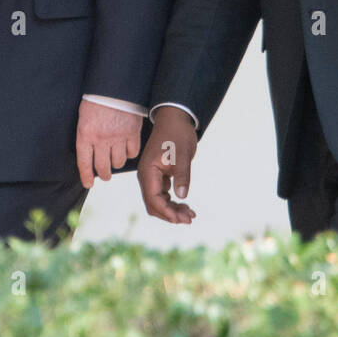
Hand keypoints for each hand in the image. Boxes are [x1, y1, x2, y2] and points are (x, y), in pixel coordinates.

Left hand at [75, 99, 141, 187]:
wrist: (114, 85)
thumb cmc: (96, 100)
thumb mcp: (84, 118)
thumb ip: (86, 136)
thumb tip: (90, 155)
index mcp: (85, 134)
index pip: (84, 162)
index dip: (86, 176)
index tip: (88, 183)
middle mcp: (101, 138)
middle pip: (103, 167)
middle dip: (104, 174)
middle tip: (105, 175)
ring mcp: (118, 136)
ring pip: (118, 162)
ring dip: (117, 163)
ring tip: (116, 159)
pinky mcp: (133, 132)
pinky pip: (132, 152)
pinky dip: (130, 153)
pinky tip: (127, 149)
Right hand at [137, 106, 197, 223]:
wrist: (175, 117)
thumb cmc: (177, 133)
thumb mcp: (182, 154)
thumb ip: (181, 175)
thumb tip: (182, 196)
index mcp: (148, 172)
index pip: (153, 200)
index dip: (167, 212)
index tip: (183, 219)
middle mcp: (146, 176)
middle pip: (154, 204)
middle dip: (170, 214)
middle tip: (190, 218)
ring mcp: (152, 176)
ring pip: (158, 201)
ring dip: (172, 210)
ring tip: (190, 214)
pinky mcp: (159, 175)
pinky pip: (162, 194)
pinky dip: (173, 202)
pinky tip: (186, 204)